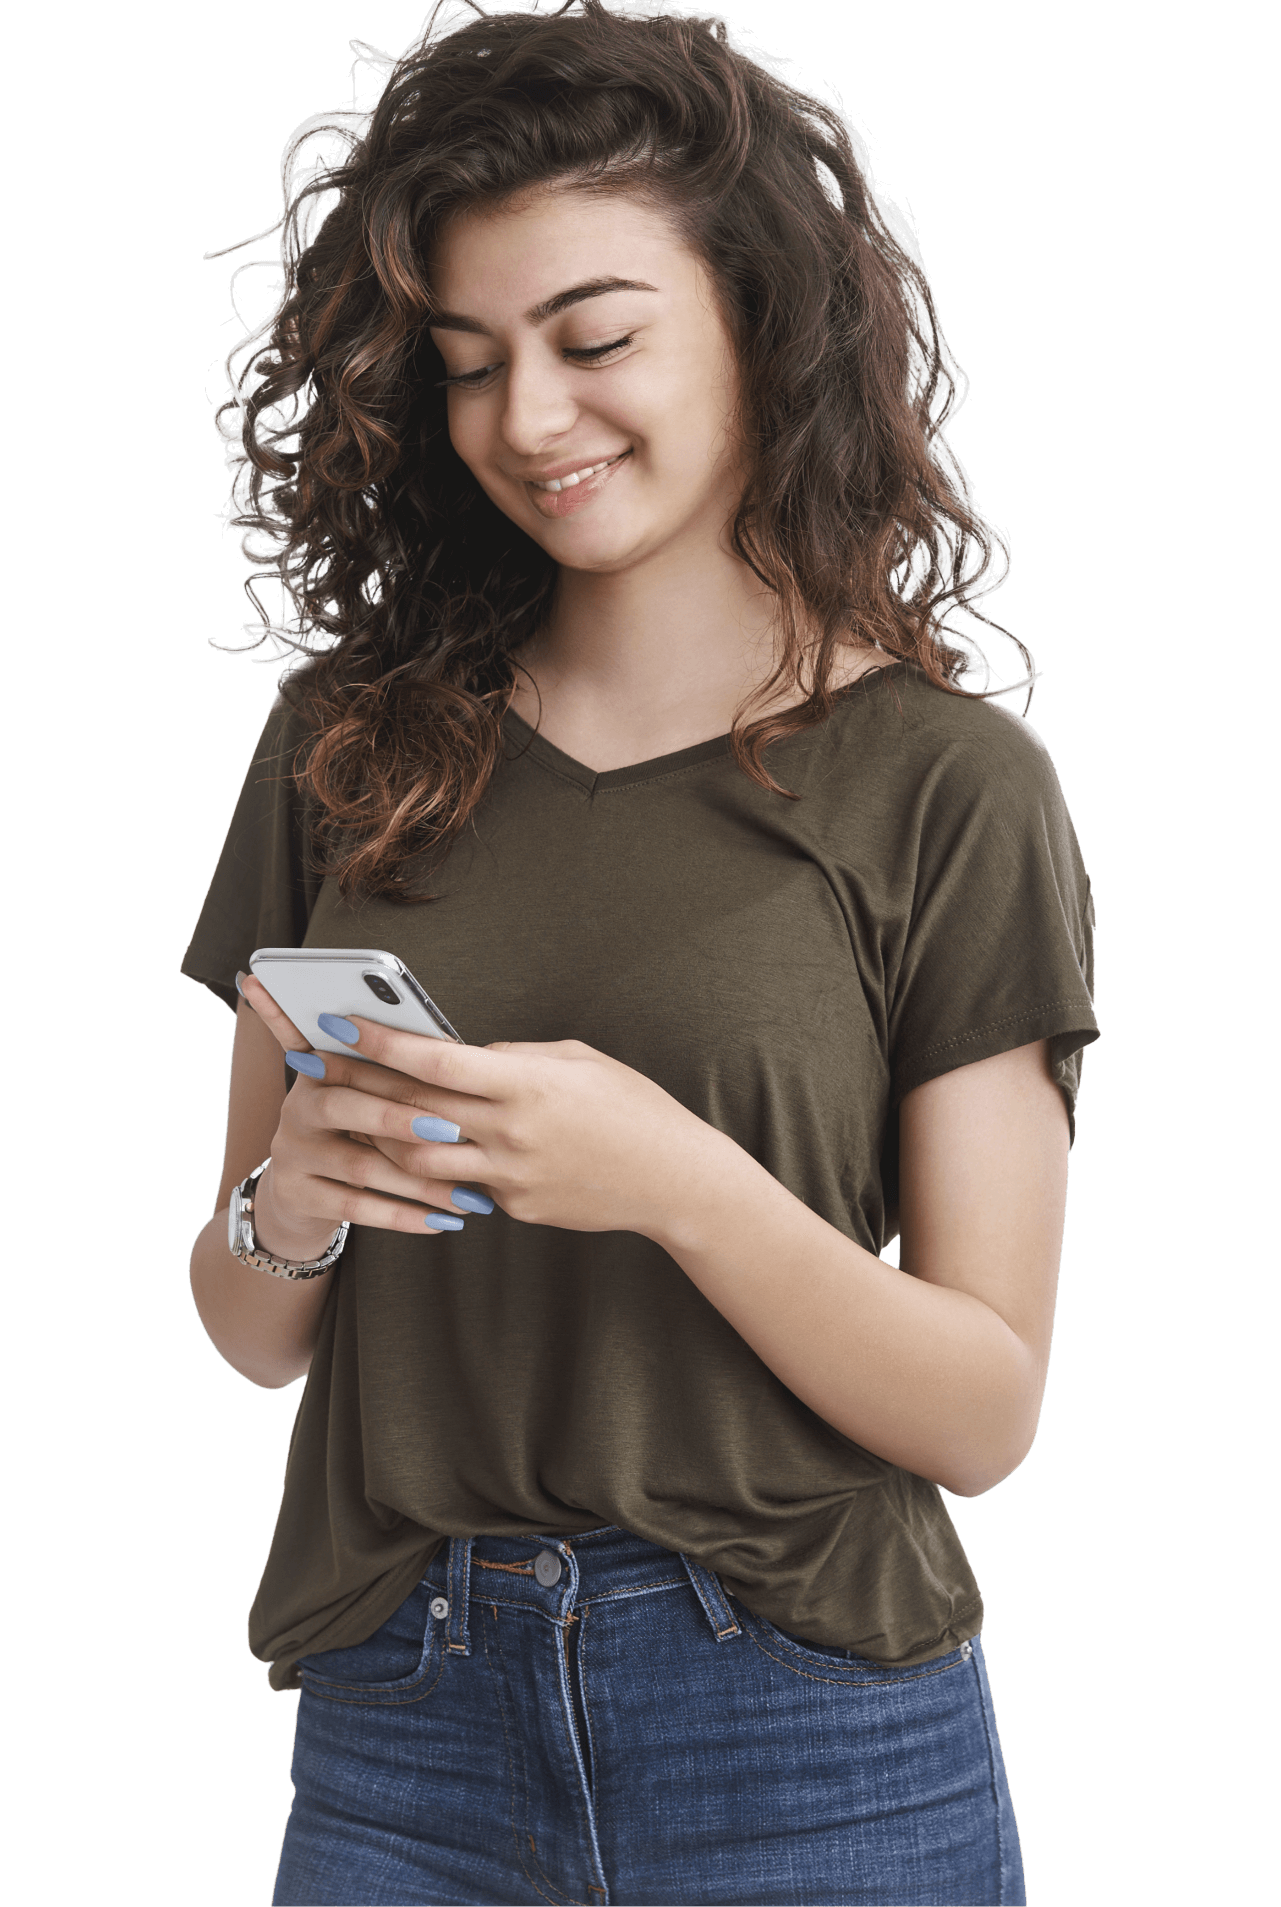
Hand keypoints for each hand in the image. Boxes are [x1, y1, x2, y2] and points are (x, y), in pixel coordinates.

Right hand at [237, 972, 488, 1239]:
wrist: (305, 1191)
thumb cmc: (358, 1131)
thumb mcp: (370, 1097)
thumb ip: (399, 1076)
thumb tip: (457, 1053)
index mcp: (320, 1067)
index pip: (350, 1055)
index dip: (391, 1059)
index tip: (441, 1069)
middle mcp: (298, 1106)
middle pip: (342, 1105)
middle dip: (400, 1119)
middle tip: (454, 1132)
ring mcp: (291, 1152)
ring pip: (358, 1166)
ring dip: (418, 1182)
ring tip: (466, 1195)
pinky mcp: (295, 1194)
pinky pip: (354, 1206)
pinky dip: (401, 1215)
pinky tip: (439, 1222)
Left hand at [241, 977, 728, 1239]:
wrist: (674, 1181)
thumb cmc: (632, 1108)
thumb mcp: (578, 1061)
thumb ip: (517, 1057)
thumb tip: (469, 1055)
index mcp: (525, 1083)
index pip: (435, 1061)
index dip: (381, 1043)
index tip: (340, 1024)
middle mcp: (510, 1131)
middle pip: (414, 1109)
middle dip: (358, 1084)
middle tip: (316, 1066)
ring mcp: (510, 1175)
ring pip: (419, 1159)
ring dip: (379, 1136)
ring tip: (348, 1115)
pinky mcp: (516, 1207)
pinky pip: (461, 1186)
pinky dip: (433, 1169)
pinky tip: (411, 1155)